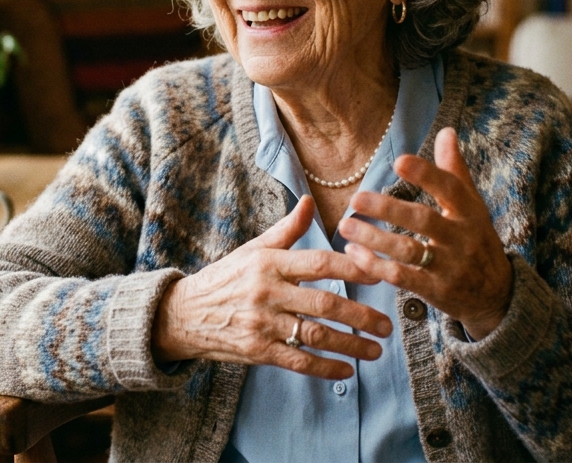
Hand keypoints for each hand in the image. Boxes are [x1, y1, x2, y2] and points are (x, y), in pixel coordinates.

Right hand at [150, 196, 392, 379]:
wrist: (184, 314)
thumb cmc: (226, 278)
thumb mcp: (253, 249)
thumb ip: (286, 230)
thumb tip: (310, 201)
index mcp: (270, 262)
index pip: (318, 263)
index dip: (352, 268)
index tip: (380, 274)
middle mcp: (267, 292)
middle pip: (324, 303)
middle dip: (361, 315)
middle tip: (388, 325)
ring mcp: (262, 323)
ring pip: (315, 335)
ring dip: (350, 345)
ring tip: (376, 350)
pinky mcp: (257, 350)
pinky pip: (297, 361)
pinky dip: (325, 368)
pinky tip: (347, 370)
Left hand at [338, 127, 512, 340]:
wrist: (497, 293)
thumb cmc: (476, 240)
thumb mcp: (473, 206)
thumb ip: (454, 170)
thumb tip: (446, 131)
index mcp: (470, 212)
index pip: (450, 188)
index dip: (426, 174)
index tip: (399, 161)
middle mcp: (461, 238)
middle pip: (423, 220)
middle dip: (388, 208)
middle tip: (356, 198)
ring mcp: (449, 266)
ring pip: (407, 250)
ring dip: (374, 238)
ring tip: (345, 226)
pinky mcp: (435, 290)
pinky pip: (401, 277)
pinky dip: (375, 266)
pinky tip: (354, 253)